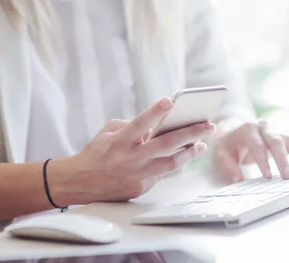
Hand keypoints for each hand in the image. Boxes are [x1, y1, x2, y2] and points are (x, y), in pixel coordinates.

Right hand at [66, 98, 215, 202]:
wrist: (80, 182)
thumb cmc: (97, 152)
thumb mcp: (108, 132)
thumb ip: (131, 126)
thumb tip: (156, 125)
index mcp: (119, 141)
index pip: (140, 123)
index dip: (155, 111)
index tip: (170, 100)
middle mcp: (130, 158)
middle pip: (166, 144)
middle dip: (191, 133)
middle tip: (209, 125)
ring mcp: (137, 175)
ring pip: (171, 163)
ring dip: (190, 153)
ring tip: (202, 144)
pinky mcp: (140, 187)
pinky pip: (160, 173)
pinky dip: (171, 163)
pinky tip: (181, 156)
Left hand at [213, 122, 288, 180]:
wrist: (232, 132)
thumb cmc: (227, 145)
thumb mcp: (221, 154)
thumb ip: (229, 166)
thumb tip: (240, 179)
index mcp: (247, 129)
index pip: (257, 144)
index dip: (263, 160)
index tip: (267, 176)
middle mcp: (262, 127)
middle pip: (275, 141)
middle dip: (282, 160)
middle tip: (286, 177)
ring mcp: (273, 131)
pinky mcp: (281, 138)